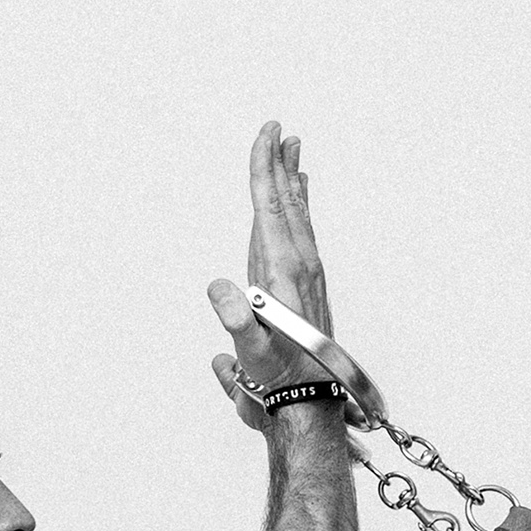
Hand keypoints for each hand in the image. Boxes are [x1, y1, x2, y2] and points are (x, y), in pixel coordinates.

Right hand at [206, 122, 376, 424]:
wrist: (309, 400)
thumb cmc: (277, 378)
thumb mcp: (251, 352)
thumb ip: (236, 320)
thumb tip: (220, 289)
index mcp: (283, 271)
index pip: (271, 208)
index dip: (266, 169)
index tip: (267, 135)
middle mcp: (298, 266)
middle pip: (286, 203)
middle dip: (279, 165)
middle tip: (279, 130)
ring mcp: (304, 275)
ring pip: (295, 216)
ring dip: (291, 183)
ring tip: (292, 154)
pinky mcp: (303, 286)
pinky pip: (298, 234)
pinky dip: (295, 210)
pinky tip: (295, 205)